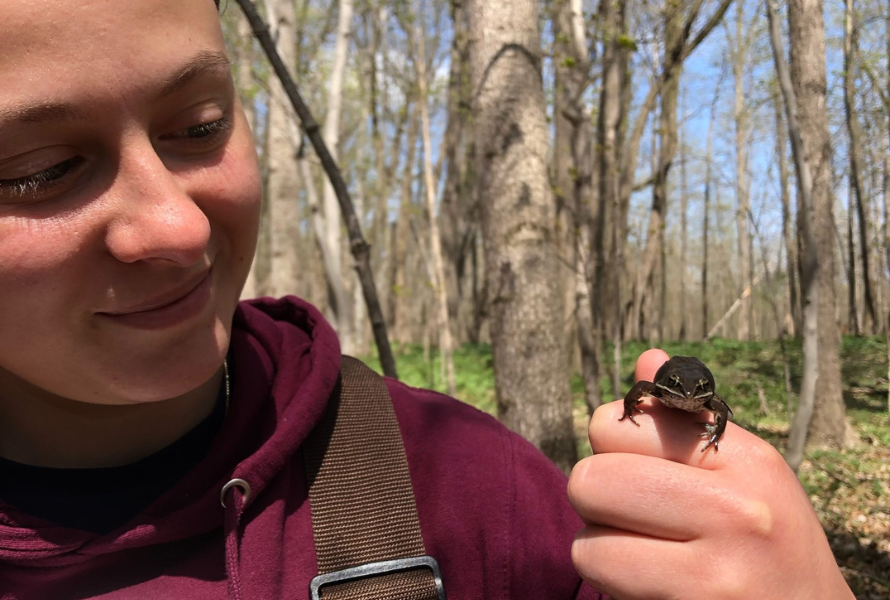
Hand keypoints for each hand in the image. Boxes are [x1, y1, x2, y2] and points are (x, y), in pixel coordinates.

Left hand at [568, 349, 853, 599]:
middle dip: (599, 501)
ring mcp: (714, 577)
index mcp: (745, 460)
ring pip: (587, 547)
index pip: (616, 424)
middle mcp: (734, 513)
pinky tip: (659, 586)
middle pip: (589, 482)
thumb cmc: (769, 540)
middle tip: (636, 516)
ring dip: (605, 553)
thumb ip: (688, 419)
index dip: (613, 446)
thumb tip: (649, 359)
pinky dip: (617, 590)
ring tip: (650, 556)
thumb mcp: (749, 472)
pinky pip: (605, 592)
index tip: (642, 466)